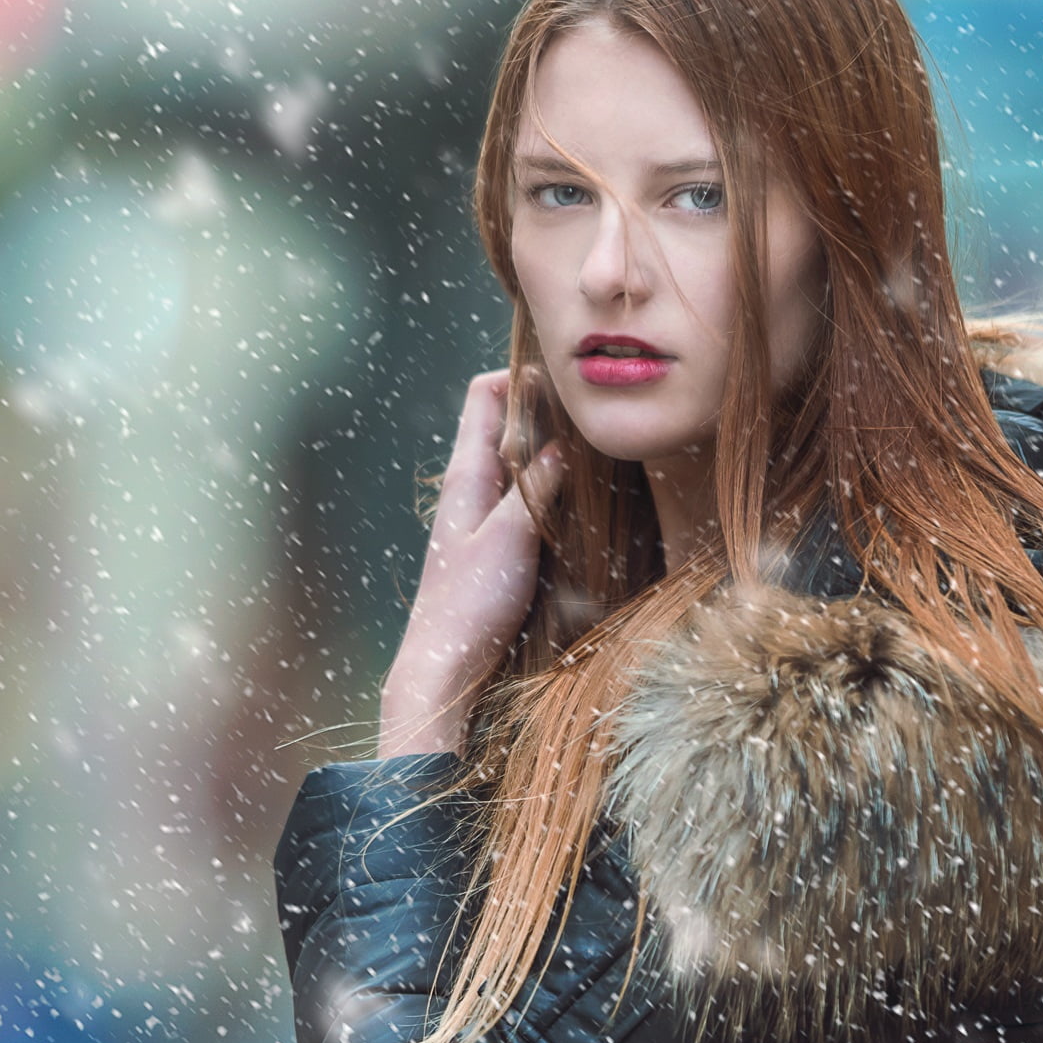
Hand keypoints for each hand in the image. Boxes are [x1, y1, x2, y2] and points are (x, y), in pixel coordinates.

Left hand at [378, 369, 565, 758]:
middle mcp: (472, 487)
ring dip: (554, 448)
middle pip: (509, 422)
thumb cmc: (469, 605)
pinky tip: (583, 495)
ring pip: (523, 460)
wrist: (444, 668)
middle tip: (595, 410)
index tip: (565, 378)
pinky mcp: (498, 544)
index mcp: (466, 475)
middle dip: (548, 408)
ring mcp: (485, 516)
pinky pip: (529, 497)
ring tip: (598, 445)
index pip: (486, 394)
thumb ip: (536, 489)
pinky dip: (553, 486)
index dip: (520, 374)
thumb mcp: (509, 539)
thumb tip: (563, 442)